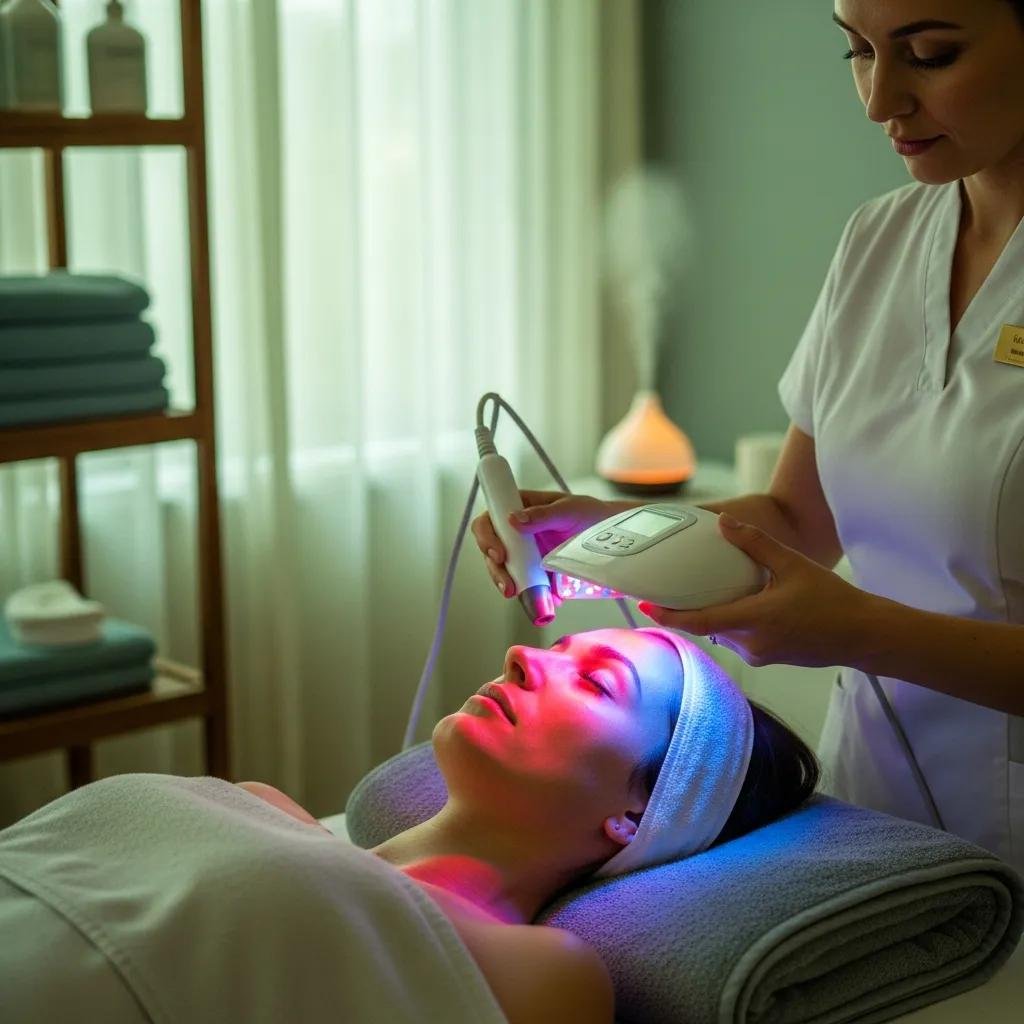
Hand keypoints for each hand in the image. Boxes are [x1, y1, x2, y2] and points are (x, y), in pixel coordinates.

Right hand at [471, 489, 612, 598]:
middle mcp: (516, 533)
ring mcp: (525, 555)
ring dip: (513, 588)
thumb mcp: (569, 510)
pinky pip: (527, 587)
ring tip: (530, 602)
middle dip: (497, 572)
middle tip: (510, 587)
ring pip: (506, 573)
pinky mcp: (536, 574)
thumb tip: (513, 519)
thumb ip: (543, 514)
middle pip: (492, 552)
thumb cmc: (590, 515)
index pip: (489, 522)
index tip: (499, 554)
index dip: (486, 538)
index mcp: (519, 510)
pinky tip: (548, 604)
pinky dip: (534, 598)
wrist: (614, 537)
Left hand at [638, 513, 870, 668]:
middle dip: (686, 610)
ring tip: (698, 591)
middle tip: (665, 591)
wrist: (864, 635)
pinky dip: (729, 621)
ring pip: (722, 633)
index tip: (644, 607)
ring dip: (711, 615)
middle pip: (706, 627)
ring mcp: (759, 654)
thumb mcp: (793, 564)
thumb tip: (723, 522)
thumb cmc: (832, 600)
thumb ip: (755, 543)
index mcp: (755, 621)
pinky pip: (738, 639)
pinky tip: (734, 602)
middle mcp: (751, 644)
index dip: (668, 616)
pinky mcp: (767, 657)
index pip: (699, 622)